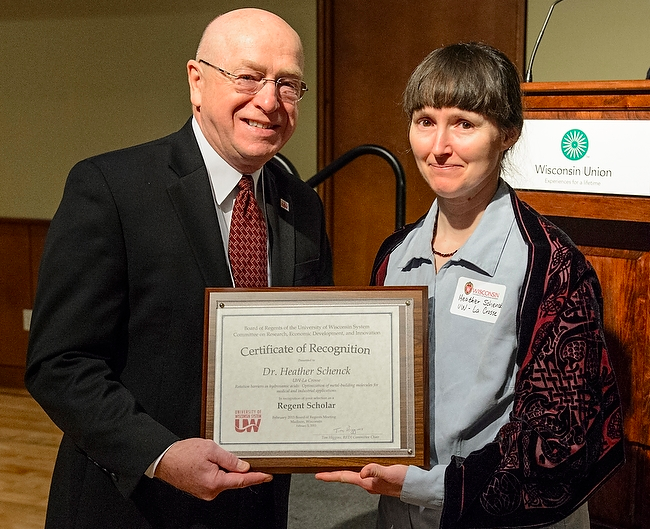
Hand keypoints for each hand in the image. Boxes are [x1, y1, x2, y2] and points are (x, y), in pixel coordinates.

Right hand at [154, 438, 271, 499]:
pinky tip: (210, 461)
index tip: (267, 476)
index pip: (241, 481)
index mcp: (214, 482)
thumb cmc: (183, 454)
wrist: (163, 459)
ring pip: (223, 479)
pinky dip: (218, 471)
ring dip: (225, 468)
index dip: (256, 478)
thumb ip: (230, 459)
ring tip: (213, 455)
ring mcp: (205, 492)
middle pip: (233, 479)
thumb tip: (244, 466)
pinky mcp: (200, 489)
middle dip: (237, 468)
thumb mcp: (211, 449)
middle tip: (235, 454)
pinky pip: (215, 480)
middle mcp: (210, 491)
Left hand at [315, 463, 407, 497]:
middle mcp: (368, 483)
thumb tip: (362, 471)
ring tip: (334, 468)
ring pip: (353, 476)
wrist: (414, 486)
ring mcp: (373, 482)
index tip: (318, 476)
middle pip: (346, 477)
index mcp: (367, 482)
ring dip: (344, 472)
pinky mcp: (378, 479)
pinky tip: (356, 466)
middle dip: (334, 474)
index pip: (344, 477)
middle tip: (322, 471)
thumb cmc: (403, 481)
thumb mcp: (389, 473)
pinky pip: (362, 474)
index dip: (330, 476)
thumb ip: (376, 470)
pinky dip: (355, 470)